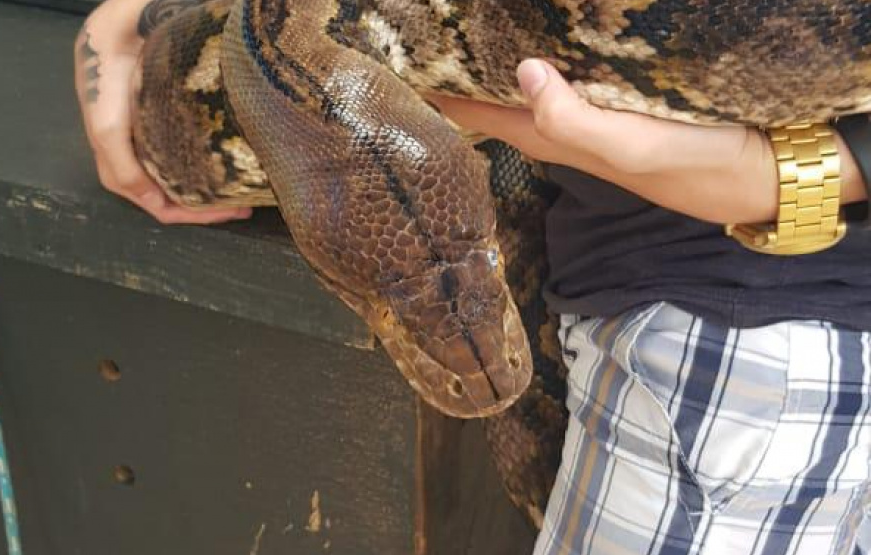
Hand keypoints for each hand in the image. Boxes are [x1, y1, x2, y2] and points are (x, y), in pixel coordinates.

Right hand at [73, 0, 250, 223]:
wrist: (112, 37)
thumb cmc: (106, 86)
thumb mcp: (109, 132)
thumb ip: (125, 172)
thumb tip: (154, 205)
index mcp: (121, 173)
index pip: (164, 210)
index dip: (196, 217)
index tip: (230, 213)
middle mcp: (138, 164)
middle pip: (178, 200)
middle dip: (209, 208)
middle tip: (244, 206)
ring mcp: (153, 146)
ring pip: (186, 181)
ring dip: (212, 190)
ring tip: (243, 190)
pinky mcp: (165, 127)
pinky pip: (191, 157)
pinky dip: (210, 167)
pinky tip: (230, 165)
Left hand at [428, 60, 865, 223]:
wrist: (750, 170)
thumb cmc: (687, 162)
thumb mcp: (628, 145)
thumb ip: (571, 117)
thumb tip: (521, 70)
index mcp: (546, 134)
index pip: (469, 110)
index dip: (431, 88)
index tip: (397, 56)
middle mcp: (553, 124)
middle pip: (482, 95)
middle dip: (449, 67)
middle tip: (421, 31)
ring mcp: (578, 111)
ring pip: (513, 82)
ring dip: (485, 59)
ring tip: (460, 25)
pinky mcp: (605, 99)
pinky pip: (552, 71)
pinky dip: (531, 52)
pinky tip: (530, 33)